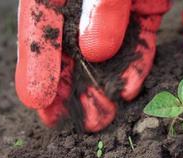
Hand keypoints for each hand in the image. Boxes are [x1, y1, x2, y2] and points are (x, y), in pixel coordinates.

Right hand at [16, 0, 169, 131]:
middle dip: (70, 84)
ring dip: (104, 83)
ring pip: (107, 49)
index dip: (37, 60)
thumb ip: (103, 3)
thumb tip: (94, 50)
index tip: (36, 98)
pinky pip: (140, 39)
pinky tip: (131, 89)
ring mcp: (118, 4)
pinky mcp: (146, 8)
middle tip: (68, 121)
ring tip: (101, 118)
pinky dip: (137, 63)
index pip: (42, 20)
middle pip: (71, 43)